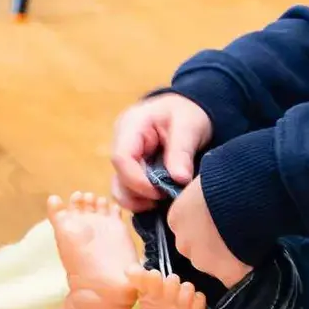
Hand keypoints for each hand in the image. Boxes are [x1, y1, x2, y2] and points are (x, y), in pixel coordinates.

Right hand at [110, 94, 212, 210]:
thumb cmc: (187, 112)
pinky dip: (143, 198)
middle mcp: (121, 143)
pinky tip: (161, 198)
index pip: (122, 159)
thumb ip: (181, 152)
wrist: (189, 109)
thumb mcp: (189, 126)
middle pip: (119, 177)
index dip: (138, 181)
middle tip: (167, 197)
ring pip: (120, 188)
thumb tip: (179, 179)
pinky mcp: (132, 168)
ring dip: (140, 200)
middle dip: (141, 194)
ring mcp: (125, 157)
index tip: (161, 192)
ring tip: (164, 200)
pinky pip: (130, 189)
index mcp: (131, 126)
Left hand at [165, 177, 252, 286]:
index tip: (220, 219)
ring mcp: (203, 262)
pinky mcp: (226, 274)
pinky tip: (256, 259)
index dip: (204, 225)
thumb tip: (210, 196)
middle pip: (196, 249)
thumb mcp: (206, 179)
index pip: (186, 228)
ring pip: (214, 265)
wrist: (250, 192)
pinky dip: (244, 271)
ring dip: (227, 258)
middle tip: (235, 231)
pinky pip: (234, 277)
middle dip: (213, 244)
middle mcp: (184, 242)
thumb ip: (202, 195)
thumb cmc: (229, 176)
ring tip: (249, 243)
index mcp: (176, 217)